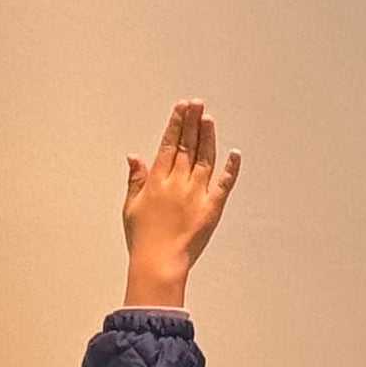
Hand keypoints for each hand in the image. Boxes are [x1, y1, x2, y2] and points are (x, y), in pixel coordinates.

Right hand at [121, 99, 240, 309]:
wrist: (159, 263)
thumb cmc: (142, 239)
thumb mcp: (131, 207)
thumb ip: (136, 179)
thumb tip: (134, 156)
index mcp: (157, 182)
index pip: (168, 145)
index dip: (176, 125)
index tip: (181, 108)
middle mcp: (178, 183)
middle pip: (187, 147)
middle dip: (192, 123)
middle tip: (197, 103)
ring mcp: (196, 194)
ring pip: (205, 159)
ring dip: (207, 137)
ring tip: (209, 119)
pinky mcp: (212, 208)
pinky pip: (224, 184)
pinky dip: (230, 168)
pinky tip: (234, 153)